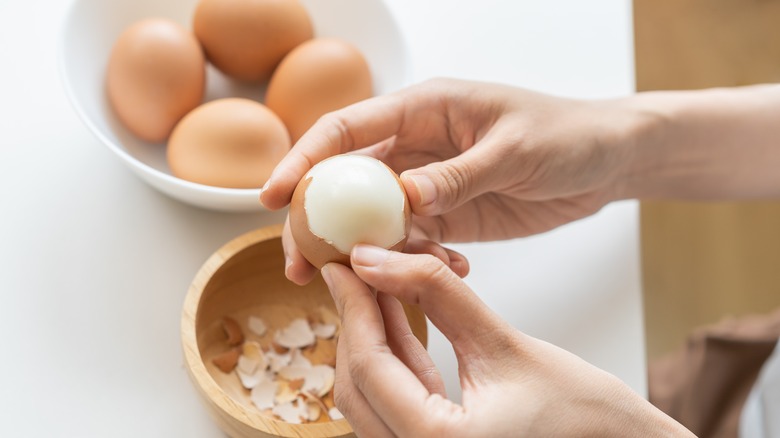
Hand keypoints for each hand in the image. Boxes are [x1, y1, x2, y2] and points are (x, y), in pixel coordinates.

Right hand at [261, 78, 640, 283]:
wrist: (605, 161)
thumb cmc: (565, 134)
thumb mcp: (514, 150)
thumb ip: (459, 174)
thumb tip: (404, 198)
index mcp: (424, 110)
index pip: (347, 131)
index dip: (304, 160)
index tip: (272, 196)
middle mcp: (416, 145)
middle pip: (347, 182)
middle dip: (317, 221)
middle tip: (297, 263)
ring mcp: (429, 184)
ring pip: (374, 219)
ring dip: (361, 252)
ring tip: (352, 288)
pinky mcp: (449, 216)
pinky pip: (414, 241)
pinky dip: (414, 263)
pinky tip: (437, 276)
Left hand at [322, 245, 693, 436]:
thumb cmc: (587, 416)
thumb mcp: (504, 343)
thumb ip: (437, 294)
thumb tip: (378, 258)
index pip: (368, 367)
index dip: (351, 306)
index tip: (341, 263)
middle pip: (358, 387)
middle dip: (354, 324)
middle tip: (357, 270)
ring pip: (372, 398)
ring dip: (373, 341)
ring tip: (377, 285)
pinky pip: (399, 407)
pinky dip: (396, 364)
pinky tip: (399, 319)